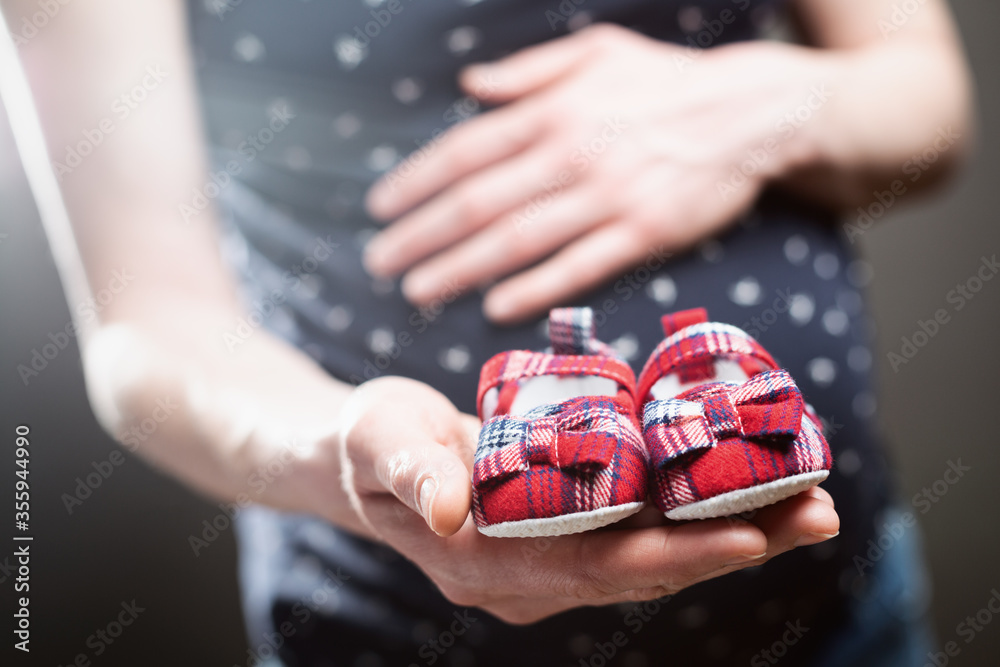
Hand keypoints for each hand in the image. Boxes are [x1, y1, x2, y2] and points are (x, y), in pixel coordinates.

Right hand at [336, 376, 839, 623]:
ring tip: (810, 500)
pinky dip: (699, 511)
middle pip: (646, 566)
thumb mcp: (377, 442)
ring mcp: (551, 558)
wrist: (363, 454)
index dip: (674, 553)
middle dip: (734, 542)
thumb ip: (410, 474)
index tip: (752, 533)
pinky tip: (748, 486)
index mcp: (488, 563)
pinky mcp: (565, 531)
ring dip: (733, 529)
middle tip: (818, 513)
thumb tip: (444, 512)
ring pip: (655, 552)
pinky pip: (642, 529)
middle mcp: (530, 575)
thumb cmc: (368, 441)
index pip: (595, 567)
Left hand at [364, 24, 835, 323]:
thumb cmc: (665, 80)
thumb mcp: (597, 50)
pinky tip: (495, 307)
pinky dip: (534, 288)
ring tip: (418, 291)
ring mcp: (608, 197)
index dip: (416, 182)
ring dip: (462, 268)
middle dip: (422, 235)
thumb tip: (471, 85)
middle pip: (480, 202)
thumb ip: (529, 71)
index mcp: (555, 110)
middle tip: (379, 262)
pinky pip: (578, 267)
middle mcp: (573, 154)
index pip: (466, 151)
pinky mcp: (644, 233)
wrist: (751, 110)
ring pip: (519, 240)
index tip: (379, 208)